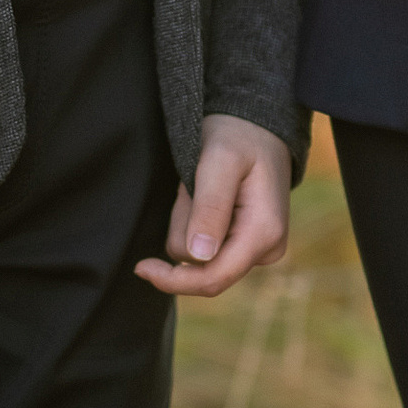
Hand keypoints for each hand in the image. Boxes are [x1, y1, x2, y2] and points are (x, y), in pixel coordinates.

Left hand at [137, 114, 292, 300]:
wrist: (256, 126)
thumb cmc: (238, 135)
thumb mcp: (220, 160)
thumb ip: (210, 207)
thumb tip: (199, 256)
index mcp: (264, 232)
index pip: (214, 278)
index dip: (174, 280)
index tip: (141, 267)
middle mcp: (266, 248)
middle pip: (200, 267)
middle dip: (184, 230)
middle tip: (191, 188)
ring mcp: (257, 248)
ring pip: (196, 256)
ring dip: (186, 221)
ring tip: (200, 185)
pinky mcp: (244, 244)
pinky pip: (202, 247)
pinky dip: (192, 222)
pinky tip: (203, 197)